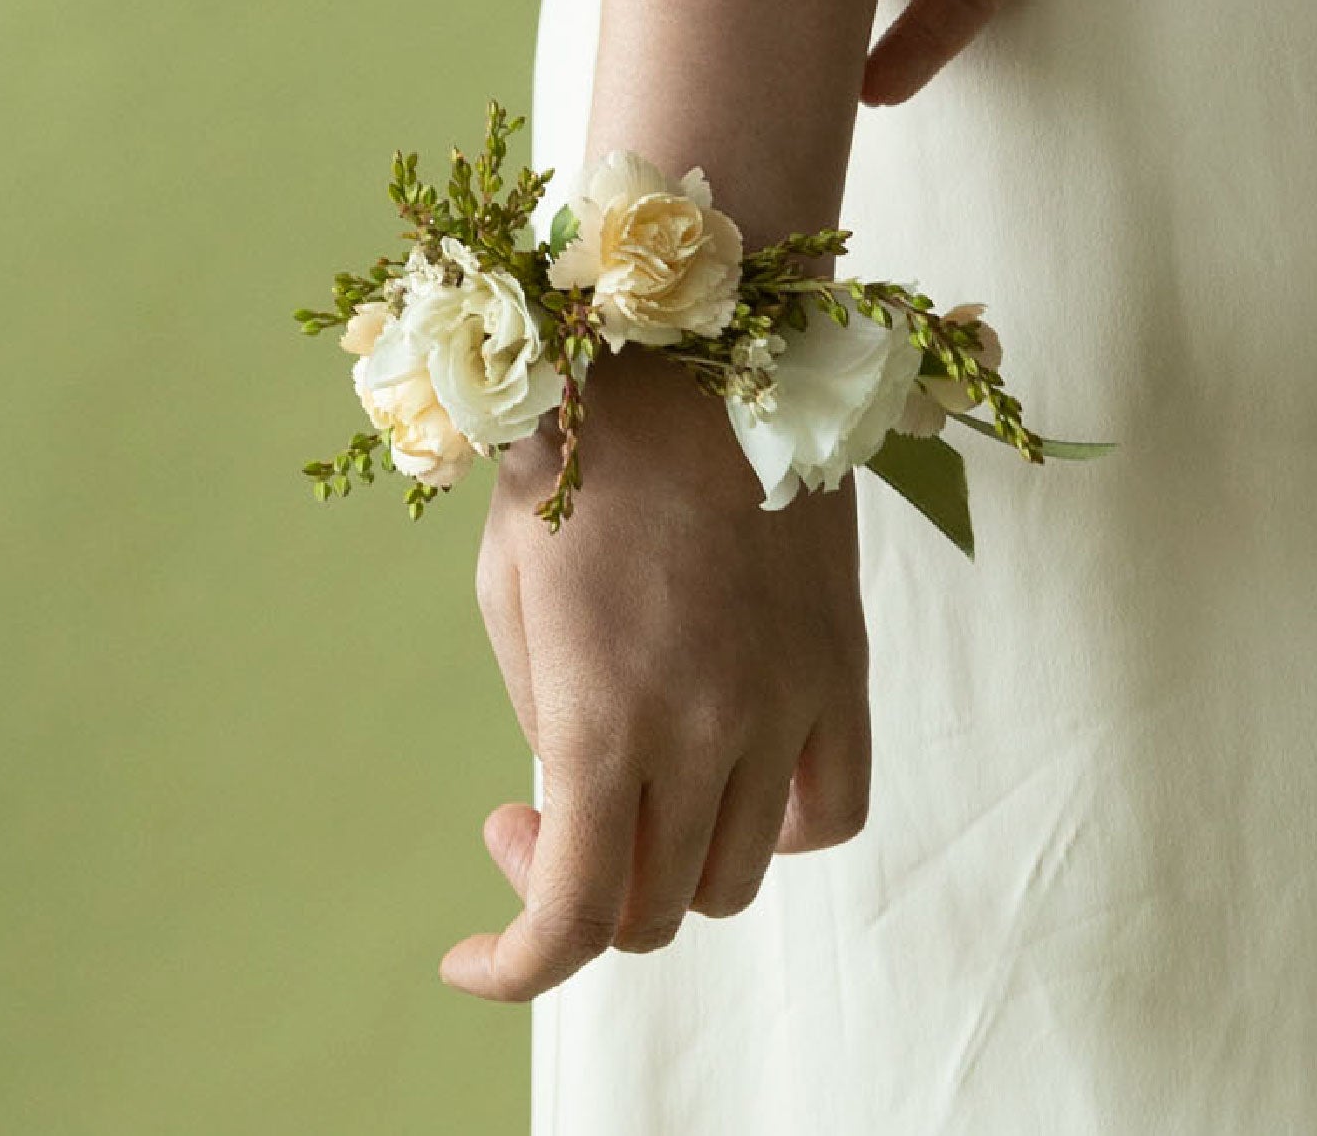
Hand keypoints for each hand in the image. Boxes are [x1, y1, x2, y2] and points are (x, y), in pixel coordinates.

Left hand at [440, 349, 871, 1002]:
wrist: (692, 349)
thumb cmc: (573, 457)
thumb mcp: (509, 593)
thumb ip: (543, 719)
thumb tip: (572, 798)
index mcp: (597, 712)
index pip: (571, 920)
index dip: (514, 967)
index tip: (474, 955)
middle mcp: (703, 728)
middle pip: (655, 907)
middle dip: (581, 895)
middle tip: (538, 819)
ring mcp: (785, 701)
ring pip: (741, 874)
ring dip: (672, 862)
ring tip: (631, 782)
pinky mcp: (842, 666)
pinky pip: (834, 808)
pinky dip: (781, 827)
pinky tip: (733, 776)